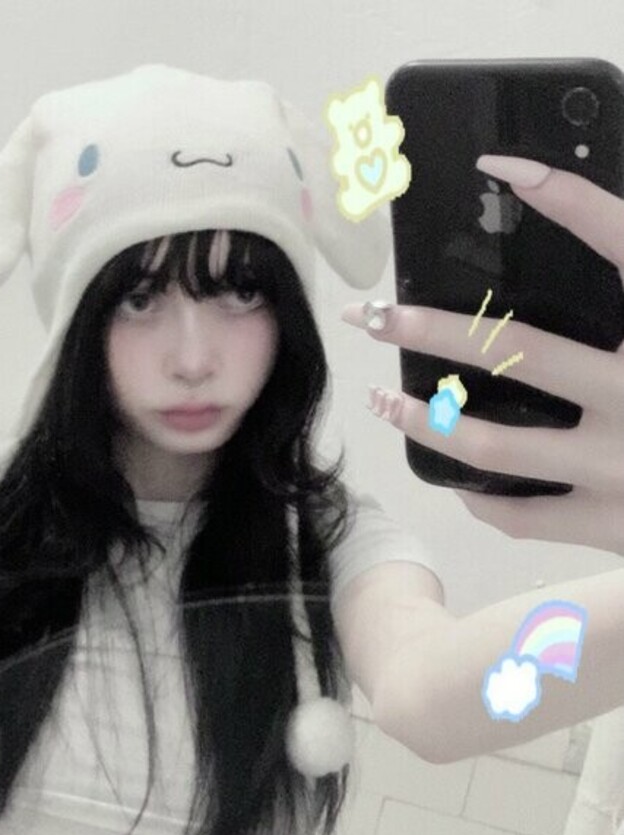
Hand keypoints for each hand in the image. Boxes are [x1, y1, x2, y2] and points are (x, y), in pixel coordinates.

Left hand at [342, 154, 623, 554]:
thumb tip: (602, 233)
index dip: (566, 198)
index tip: (505, 166)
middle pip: (517, 350)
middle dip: (432, 330)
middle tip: (378, 316)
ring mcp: (617, 466)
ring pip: (492, 443)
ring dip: (426, 419)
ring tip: (382, 402)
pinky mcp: (606, 525)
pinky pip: (519, 513)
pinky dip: (479, 496)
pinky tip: (453, 477)